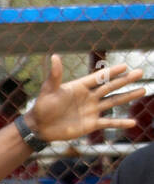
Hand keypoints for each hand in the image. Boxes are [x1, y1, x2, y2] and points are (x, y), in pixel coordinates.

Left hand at [25, 55, 144, 142]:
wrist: (39, 127)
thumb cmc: (42, 106)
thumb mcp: (49, 90)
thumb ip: (55, 75)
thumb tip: (54, 56)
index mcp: (80, 87)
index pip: (99, 78)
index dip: (111, 72)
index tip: (125, 66)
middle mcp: (88, 97)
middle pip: (110, 87)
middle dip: (125, 80)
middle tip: (139, 72)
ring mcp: (91, 110)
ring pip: (113, 102)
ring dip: (128, 96)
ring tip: (143, 90)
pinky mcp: (90, 124)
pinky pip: (108, 123)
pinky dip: (120, 123)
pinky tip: (132, 123)